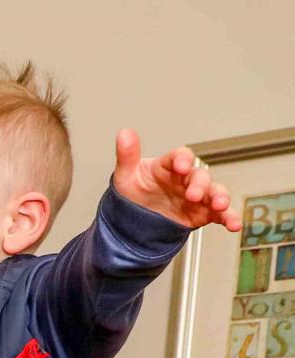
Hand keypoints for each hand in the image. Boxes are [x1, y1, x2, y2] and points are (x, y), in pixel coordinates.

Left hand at [113, 130, 241, 232]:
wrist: (135, 219)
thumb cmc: (133, 192)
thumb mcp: (126, 176)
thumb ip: (127, 155)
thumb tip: (124, 134)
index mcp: (169, 166)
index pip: (180, 157)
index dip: (183, 159)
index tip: (181, 166)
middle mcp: (186, 179)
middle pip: (200, 175)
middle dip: (200, 184)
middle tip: (194, 194)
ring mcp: (197, 195)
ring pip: (214, 192)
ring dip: (220, 197)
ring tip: (220, 205)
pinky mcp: (203, 213)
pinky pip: (220, 214)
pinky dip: (229, 217)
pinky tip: (234, 224)